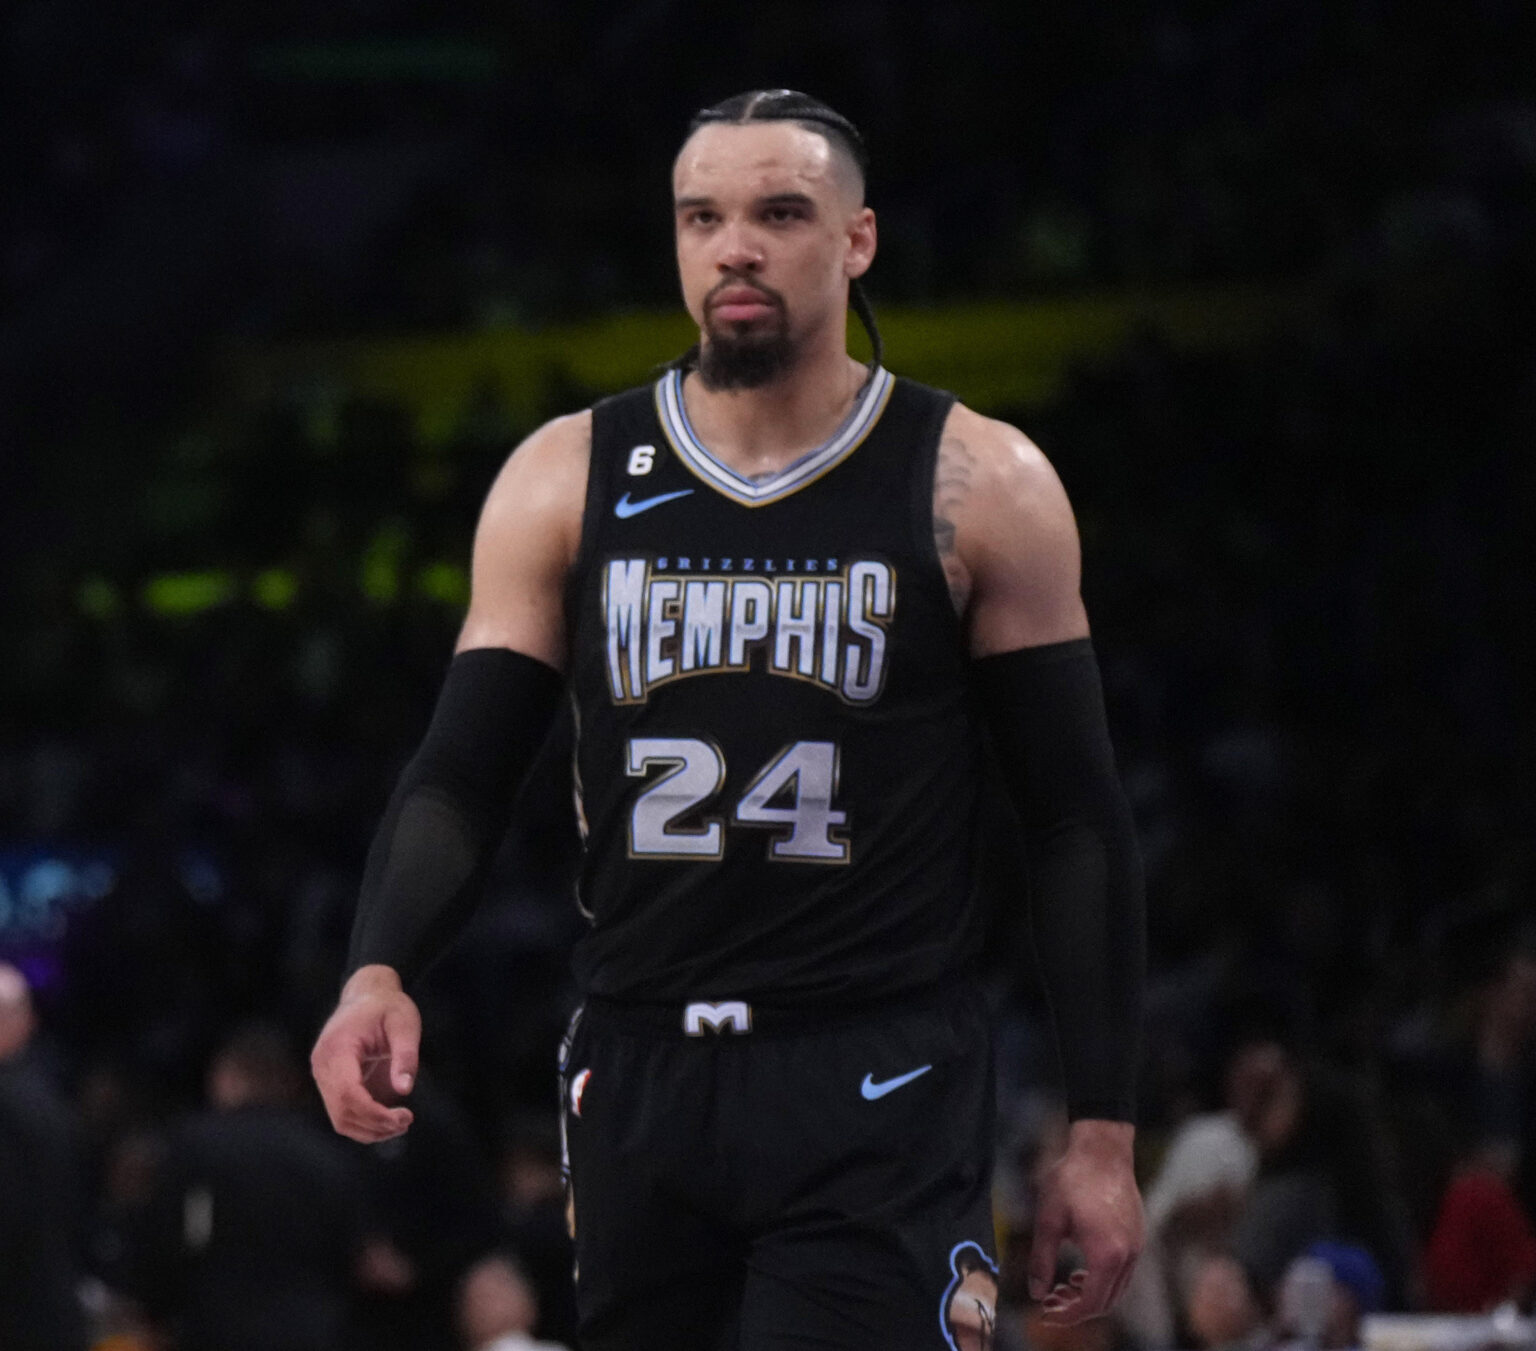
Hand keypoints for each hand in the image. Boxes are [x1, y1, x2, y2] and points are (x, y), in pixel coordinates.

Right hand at [310, 964, 419, 1141]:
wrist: (368, 996)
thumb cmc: (388, 1007)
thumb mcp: (404, 1023)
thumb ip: (405, 1055)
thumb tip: (404, 1090)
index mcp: (337, 1048)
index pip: (348, 1094)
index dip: (374, 1113)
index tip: (403, 1117)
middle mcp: (322, 1065)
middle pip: (342, 1112)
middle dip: (375, 1125)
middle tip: (407, 1121)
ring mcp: (323, 1076)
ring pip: (340, 1119)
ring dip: (370, 1130)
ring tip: (401, 1124)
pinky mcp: (330, 1084)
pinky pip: (343, 1113)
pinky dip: (364, 1124)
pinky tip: (388, 1121)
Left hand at [1029, 1118, 1143, 1323]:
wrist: (1102, 1148)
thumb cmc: (1072, 1180)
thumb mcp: (1048, 1220)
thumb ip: (1041, 1260)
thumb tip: (1036, 1293)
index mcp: (1107, 1255)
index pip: (1091, 1304)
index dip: (1067, 1315)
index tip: (1046, 1312)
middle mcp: (1129, 1255)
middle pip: (1107, 1301)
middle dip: (1077, 1308)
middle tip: (1051, 1301)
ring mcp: (1137, 1245)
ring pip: (1117, 1288)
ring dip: (1091, 1294)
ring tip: (1063, 1286)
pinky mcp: (1138, 1234)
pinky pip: (1123, 1271)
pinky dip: (1103, 1279)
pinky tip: (1082, 1269)